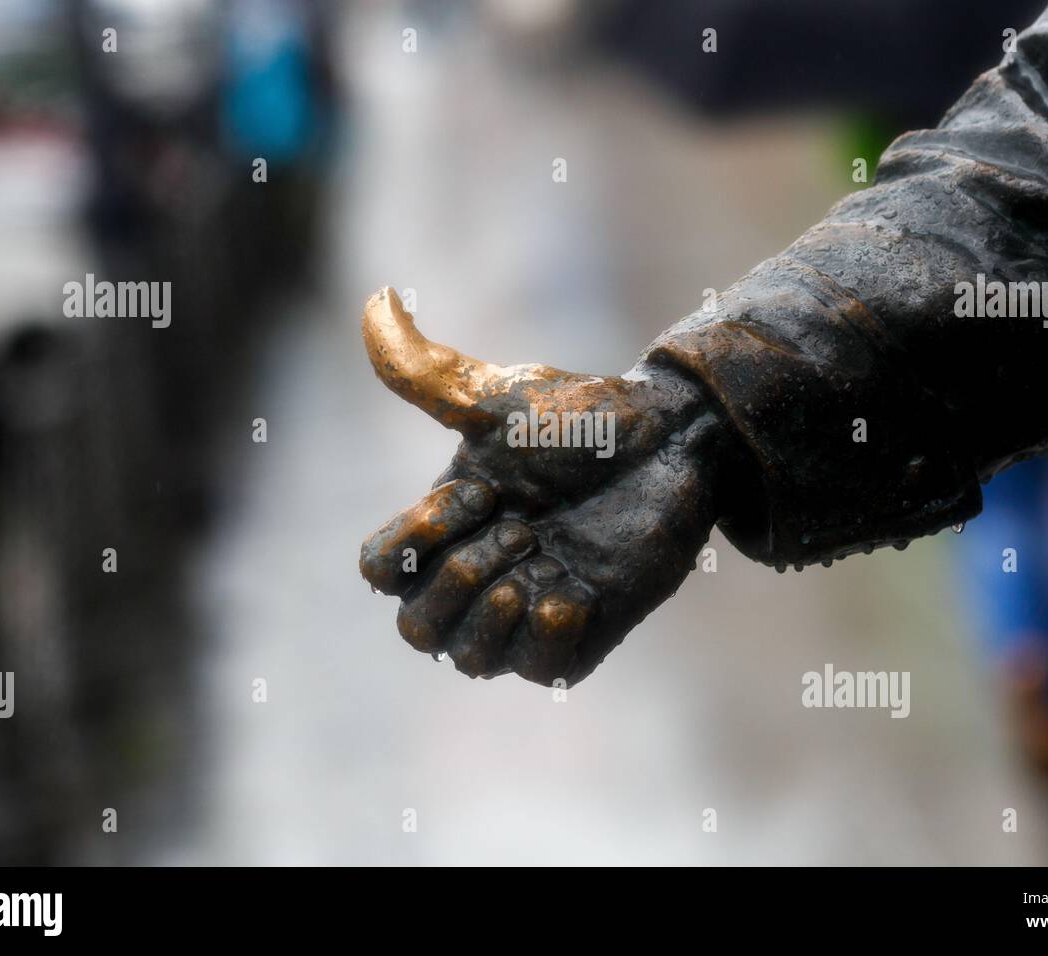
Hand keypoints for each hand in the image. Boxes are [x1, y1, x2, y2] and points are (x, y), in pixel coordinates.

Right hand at [358, 288, 726, 685]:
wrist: (672, 440)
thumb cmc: (583, 418)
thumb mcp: (496, 396)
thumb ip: (424, 368)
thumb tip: (375, 300)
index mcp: (448, 527)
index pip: (381, 571)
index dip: (414, 538)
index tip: (482, 492)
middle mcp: (481, 575)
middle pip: (417, 629)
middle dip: (459, 577)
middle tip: (521, 529)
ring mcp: (530, 611)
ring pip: (469, 660)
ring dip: (495, 607)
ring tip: (542, 558)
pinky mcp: (583, 636)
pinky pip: (538, 670)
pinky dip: (547, 632)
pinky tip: (574, 588)